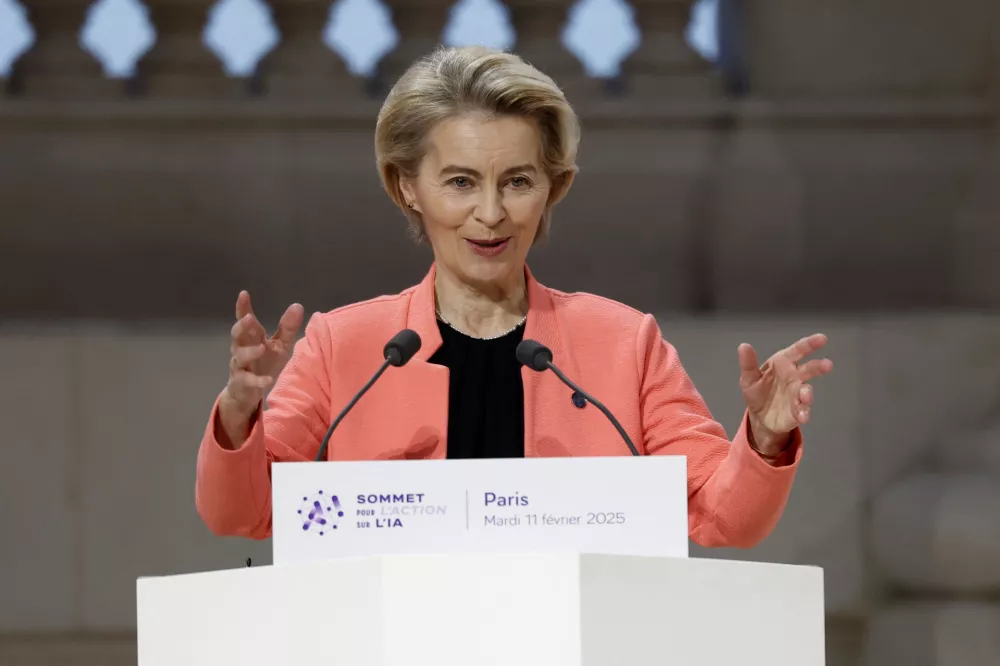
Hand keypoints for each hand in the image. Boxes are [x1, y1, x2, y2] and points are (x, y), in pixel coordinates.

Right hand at [220, 290, 304, 424]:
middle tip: (249, 318)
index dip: (242, 307)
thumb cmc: (264, 363)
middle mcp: (241, 348)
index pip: (245, 319)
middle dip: (241, 326)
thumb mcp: (279, 345)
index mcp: (251, 337)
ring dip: (250, 352)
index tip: (244, 294)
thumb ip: (287, 327)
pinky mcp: (242, 382)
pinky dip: (258, 381)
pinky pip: (248, 380)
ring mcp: (240, 365)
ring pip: (240, 356)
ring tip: (261, 348)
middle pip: (236, 335)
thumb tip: (297, 305)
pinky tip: (268, 380)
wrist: (248, 391)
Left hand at [737, 333, 832, 454]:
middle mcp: (794, 376)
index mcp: (783, 363)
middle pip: (809, 368)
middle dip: (819, 366)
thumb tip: (744, 346)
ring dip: (807, 393)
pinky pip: (803, 410)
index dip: (810, 344)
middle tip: (827, 365)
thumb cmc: (757, 391)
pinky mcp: (798, 410)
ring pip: (806, 391)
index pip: (797, 351)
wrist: (759, 416)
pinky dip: (804, 413)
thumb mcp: (749, 377)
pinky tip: (803, 416)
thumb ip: (748, 363)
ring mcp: (797, 393)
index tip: (822, 338)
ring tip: (805, 397)